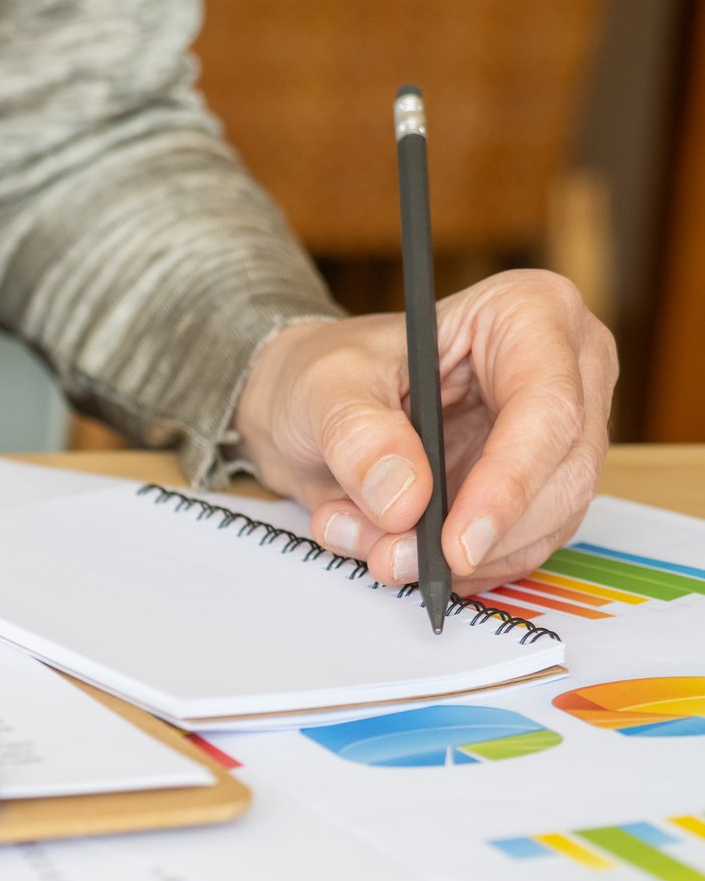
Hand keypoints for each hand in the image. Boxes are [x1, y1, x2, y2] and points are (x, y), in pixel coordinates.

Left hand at [231, 269, 616, 594]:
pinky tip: (390, 549)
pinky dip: (453, 567)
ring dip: (454, 559)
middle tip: (392, 560)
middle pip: (563, 475)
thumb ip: (359, 436)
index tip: (455, 543)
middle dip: (476, 536)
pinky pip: (517, 548)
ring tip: (370, 546)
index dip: (509, 484)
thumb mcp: (324, 388)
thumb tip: (407, 499)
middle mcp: (566, 372)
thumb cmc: (328, 372)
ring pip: (544, 524)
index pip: (549, 407)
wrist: (314, 408)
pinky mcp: (537, 489)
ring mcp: (557, 436)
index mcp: (530, 313)